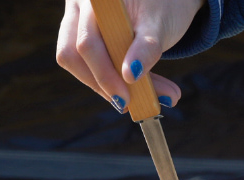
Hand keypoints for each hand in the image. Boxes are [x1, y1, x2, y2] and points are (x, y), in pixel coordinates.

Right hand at [56, 0, 203, 110]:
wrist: (169, 2)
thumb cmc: (164, 7)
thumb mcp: (159, 25)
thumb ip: (146, 48)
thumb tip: (130, 76)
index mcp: (95, 0)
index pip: (86, 42)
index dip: (103, 74)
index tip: (125, 98)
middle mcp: (79, 8)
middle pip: (74, 55)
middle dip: (104, 85)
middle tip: (132, 105)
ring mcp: (79, 24)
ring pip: (80, 65)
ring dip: (110, 88)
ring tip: (150, 99)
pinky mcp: (88, 41)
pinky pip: (91, 67)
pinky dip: (115, 82)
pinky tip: (141, 92)